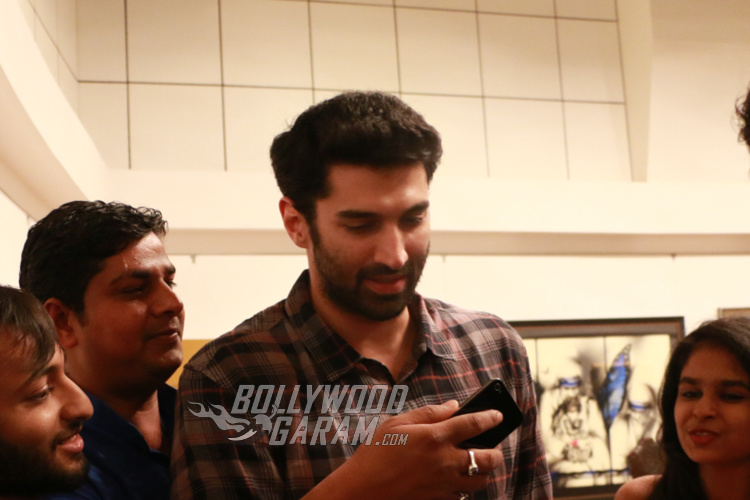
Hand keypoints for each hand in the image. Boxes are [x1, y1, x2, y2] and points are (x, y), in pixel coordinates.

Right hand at [313, 400, 504, 499]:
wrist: (362, 489)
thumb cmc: (375, 452)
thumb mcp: (397, 423)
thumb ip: (429, 413)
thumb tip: (453, 406)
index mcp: (435, 437)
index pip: (474, 424)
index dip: (491, 417)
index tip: (498, 415)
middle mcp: (445, 461)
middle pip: (488, 457)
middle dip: (496, 450)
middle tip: (492, 445)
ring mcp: (444, 483)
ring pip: (481, 480)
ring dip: (484, 470)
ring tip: (478, 462)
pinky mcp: (438, 499)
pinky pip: (463, 495)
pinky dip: (465, 486)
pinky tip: (457, 478)